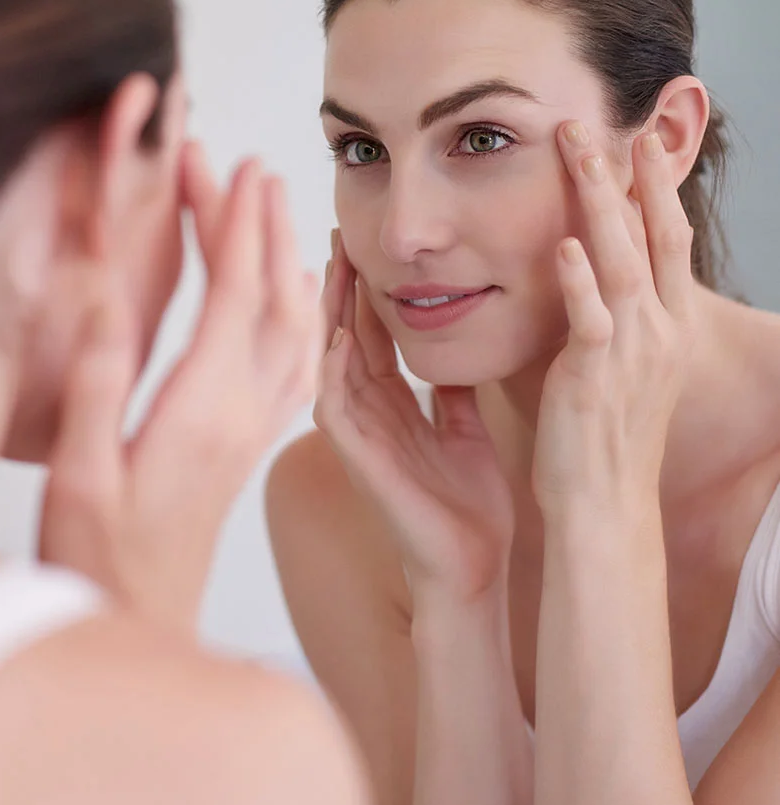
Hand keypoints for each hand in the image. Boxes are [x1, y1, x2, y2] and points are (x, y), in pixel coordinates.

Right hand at [40, 144, 321, 630]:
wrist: (146, 618)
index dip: (237, 227)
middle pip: (273, 300)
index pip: (234, 296)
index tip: (237, 172)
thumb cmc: (101, 557)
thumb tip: (109, 304)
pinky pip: (300, 365)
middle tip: (257, 169)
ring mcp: (256, 427)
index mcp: (202, 410)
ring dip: (292, 264)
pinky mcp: (254, 440)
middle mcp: (244, 412)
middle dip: (267, 227)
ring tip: (281, 213)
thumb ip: (99, 391)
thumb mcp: (81, 477)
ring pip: (297, 329)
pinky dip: (307, 317)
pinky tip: (301, 298)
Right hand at [314, 235, 514, 602]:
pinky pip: (336, 409)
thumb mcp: (466, 430)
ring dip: (330, 316)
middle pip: (346, 337)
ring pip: (333, 363)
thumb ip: (454, 392)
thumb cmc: (468, 508)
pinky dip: (333, 371)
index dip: (368, 290)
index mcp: (394, 407)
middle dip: (342, 288)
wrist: (475, 569)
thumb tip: (457, 347)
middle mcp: (369, 415)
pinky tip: (337, 335)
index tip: (366, 244)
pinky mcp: (360, 462)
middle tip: (338, 235)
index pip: (373, 336)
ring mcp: (359, 437)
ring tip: (330, 266)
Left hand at [532, 123, 695, 516]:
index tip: (640, 144)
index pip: (670, 243)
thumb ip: (614, 320)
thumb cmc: (605, 438)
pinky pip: (591, 319)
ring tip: (580, 153)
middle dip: (634, 177)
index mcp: (669, 329)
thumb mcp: (625, 370)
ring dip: (600, 203)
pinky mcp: (594, 376)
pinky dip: (579, 280)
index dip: (658, 191)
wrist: (606, 503)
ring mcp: (632, 353)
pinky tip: (564, 244)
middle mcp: (661, 333)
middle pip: (655, 237)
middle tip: (608, 125)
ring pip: (623, 261)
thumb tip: (590, 275)